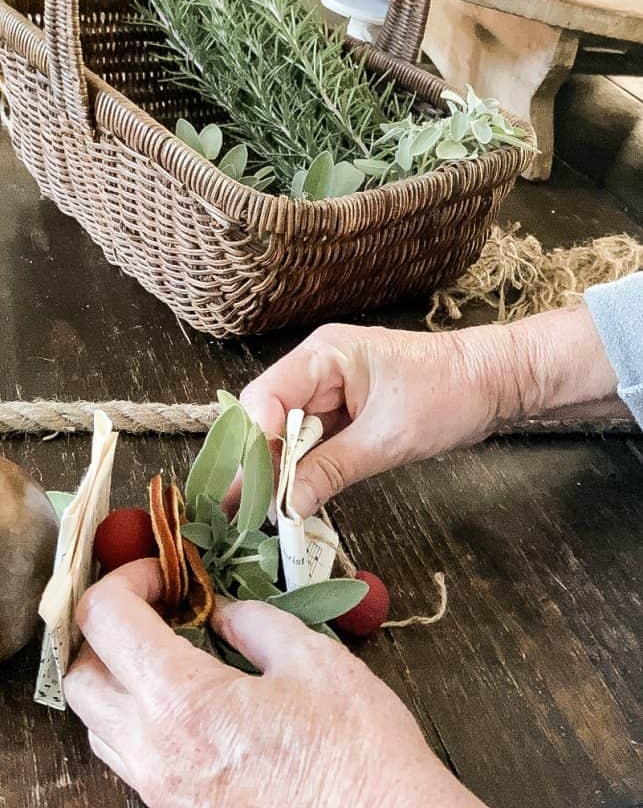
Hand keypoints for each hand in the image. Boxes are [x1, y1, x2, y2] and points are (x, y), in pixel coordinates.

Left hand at [65, 560, 481, 807]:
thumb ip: (254, 623)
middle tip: (155, 601)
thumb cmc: (358, 749)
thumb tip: (223, 611)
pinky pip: (128, 756)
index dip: (126, 578)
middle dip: (106, 625)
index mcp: (185, 704)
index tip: (164, 571)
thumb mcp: (313, 659)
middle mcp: (157, 754)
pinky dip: (136, 712)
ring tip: (167, 643)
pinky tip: (185, 693)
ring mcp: (162, 791)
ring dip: (116, 672)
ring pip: (96, 722)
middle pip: (81, 676)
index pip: (106, 621)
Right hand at [241, 307, 617, 517]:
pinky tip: (292, 501)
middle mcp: (316, 369)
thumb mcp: (387, 438)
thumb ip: (331, 470)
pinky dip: (302, 471)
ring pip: (285, 435)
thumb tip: (286, 508)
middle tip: (246, 514)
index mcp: (323, 355)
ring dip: (278, 473)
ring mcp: (327, 391)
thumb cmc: (447, 394)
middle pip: (267, 417)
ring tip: (259, 516)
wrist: (492, 382)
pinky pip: (309, 443)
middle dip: (259, 465)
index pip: (265, 395)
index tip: (259, 484)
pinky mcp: (341, 413)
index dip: (255, 440)